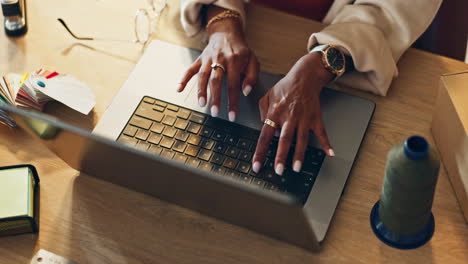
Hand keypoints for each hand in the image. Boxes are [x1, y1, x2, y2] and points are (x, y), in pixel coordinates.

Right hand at [177, 14, 258, 121]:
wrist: (227, 33)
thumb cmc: (241, 50)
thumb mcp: (253, 60)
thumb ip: (252, 77)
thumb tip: (245, 92)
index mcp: (234, 60)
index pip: (233, 84)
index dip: (232, 101)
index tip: (232, 116)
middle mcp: (219, 59)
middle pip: (216, 81)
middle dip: (215, 98)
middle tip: (215, 113)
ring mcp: (208, 59)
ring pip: (202, 76)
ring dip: (201, 90)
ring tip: (201, 104)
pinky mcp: (199, 59)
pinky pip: (190, 69)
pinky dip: (183, 79)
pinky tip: (179, 89)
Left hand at [252, 52, 334, 175]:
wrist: (305, 76)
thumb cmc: (286, 86)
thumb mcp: (267, 95)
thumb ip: (262, 111)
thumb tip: (263, 125)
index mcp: (275, 112)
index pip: (265, 135)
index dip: (260, 152)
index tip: (256, 165)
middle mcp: (289, 116)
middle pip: (284, 139)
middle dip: (281, 156)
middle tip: (279, 170)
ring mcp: (303, 118)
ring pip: (301, 139)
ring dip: (299, 154)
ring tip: (296, 168)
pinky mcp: (315, 117)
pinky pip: (321, 132)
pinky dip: (326, 143)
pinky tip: (330, 153)